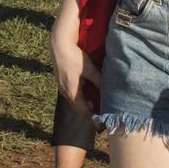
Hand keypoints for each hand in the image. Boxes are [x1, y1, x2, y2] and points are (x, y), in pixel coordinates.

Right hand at [50, 3, 98, 119]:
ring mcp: (62, 86)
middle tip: (101, 116)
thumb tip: (109, 92)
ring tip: (96, 106)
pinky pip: (72, 94)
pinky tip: (88, 93)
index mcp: (72, 92)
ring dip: (84, 104)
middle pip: (78, 108)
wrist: (59, 44)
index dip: (92, 118)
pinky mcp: (62, 80)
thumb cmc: (74, 56)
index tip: (101, 123)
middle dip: (89, 113)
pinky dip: (80, 97)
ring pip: (74, 101)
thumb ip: (98, 81)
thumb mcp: (89, 69)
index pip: (83, 111)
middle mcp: (65, 92)